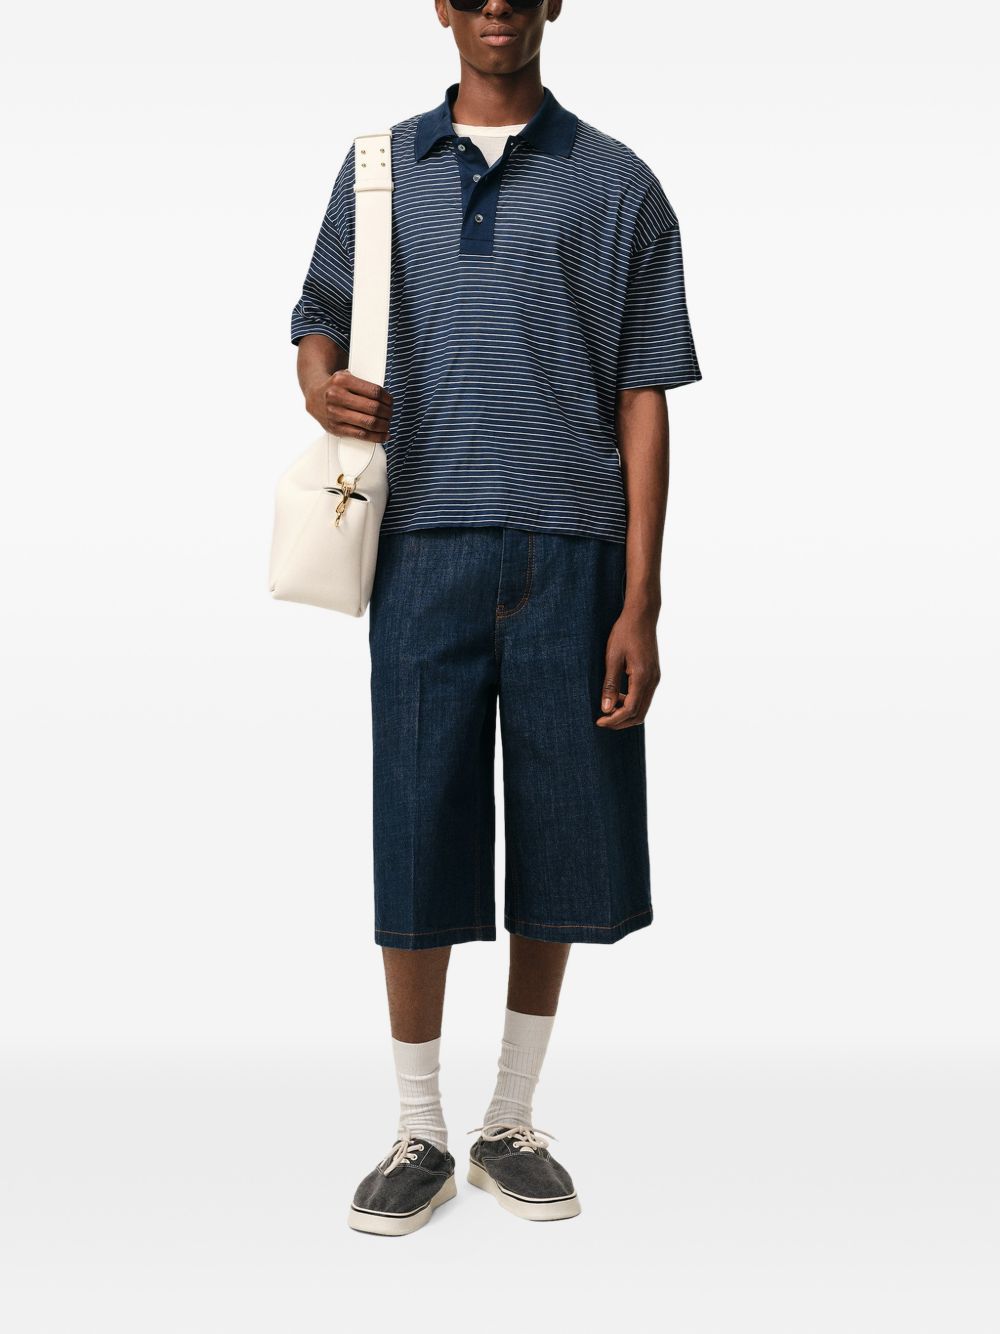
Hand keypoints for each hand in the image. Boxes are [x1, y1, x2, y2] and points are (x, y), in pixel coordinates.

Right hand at [306, 369, 393, 442]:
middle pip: (373, 408)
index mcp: (342, 381)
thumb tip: (385, 399)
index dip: (387, 398)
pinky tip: (383, 435)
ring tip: (387, 424)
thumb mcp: (346, 377)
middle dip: (387, 412)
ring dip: (384, 425)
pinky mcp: (335, 428)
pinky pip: (361, 435)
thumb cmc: (335, 388)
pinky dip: (376, 437)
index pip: (374, 391)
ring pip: (369, 422)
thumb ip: (362, 385)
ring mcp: (335, 414)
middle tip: (390, 413)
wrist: (314, 397)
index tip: (390, 402)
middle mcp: (337, 396)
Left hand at [595, 607, 660, 728]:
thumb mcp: (612, 657)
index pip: (630, 709)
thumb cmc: (625, 632)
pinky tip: (617, 697)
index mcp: (642, 677)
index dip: (614, 719)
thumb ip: (610, 684)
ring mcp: (655, 678)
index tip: (598, 721)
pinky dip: (631, 703)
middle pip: (639, 714)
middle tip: (602, 721)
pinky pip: (644, 698)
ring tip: (607, 708)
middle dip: (620, 722)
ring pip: (643, 708)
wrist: (642, 615)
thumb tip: (606, 709)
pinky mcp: (653, 675)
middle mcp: (652, 681)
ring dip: (625, 713)